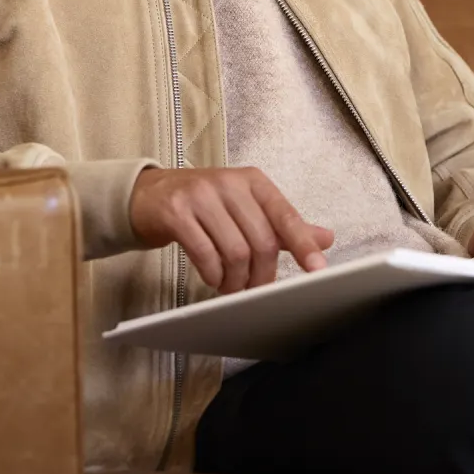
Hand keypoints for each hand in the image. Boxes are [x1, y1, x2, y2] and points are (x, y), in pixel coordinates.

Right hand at [128, 166, 334, 293]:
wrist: (148, 194)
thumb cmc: (203, 204)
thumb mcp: (245, 207)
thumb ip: (283, 225)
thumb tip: (325, 239)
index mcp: (253, 181)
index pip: (285, 214)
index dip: (302, 244)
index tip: (317, 268)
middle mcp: (229, 183)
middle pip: (261, 240)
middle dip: (262, 275)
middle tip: (255, 291)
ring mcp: (200, 196)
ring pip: (235, 251)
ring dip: (236, 280)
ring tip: (231, 288)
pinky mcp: (176, 212)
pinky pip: (204, 254)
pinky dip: (213, 275)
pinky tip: (213, 279)